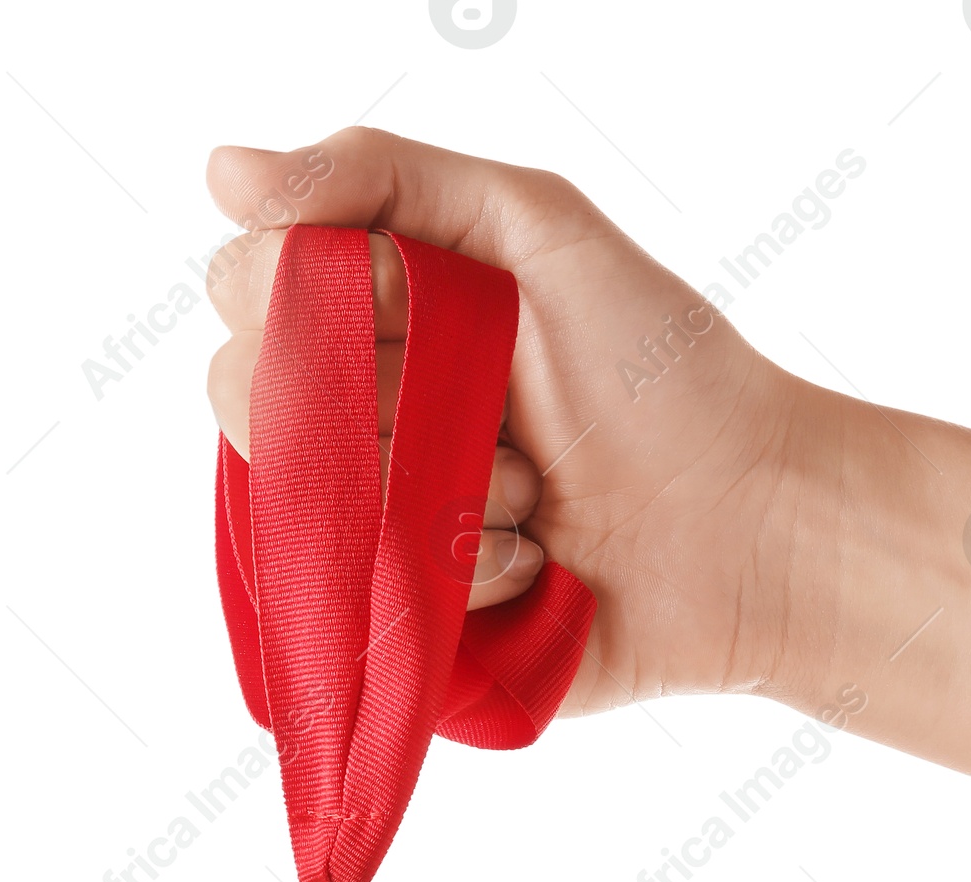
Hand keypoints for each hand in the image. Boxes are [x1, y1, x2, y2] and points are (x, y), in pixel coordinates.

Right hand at [205, 126, 818, 715]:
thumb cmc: (661, 373)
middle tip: (500, 407)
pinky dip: (464, 571)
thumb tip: (221, 172)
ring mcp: (379, 526)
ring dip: (438, 487)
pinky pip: (365, 600)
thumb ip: (382, 176)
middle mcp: (362, 420)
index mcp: (377, 318)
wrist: (749, 528)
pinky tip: (538, 563)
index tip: (428, 303)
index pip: (247, 289)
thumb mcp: (535, 226)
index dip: (317, 296)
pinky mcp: (408, 620)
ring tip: (536, 493)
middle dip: (389, 398)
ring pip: (306, 503)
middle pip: (250, 398)